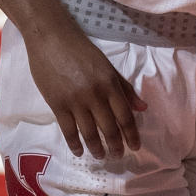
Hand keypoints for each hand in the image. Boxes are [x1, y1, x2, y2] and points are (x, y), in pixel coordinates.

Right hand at [25, 23, 146, 158]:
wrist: (52, 39)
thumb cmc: (82, 50)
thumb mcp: (108, 66)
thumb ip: (124, 87)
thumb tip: (142, 107)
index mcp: (110, 83)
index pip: (125, 115)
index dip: (131, 133)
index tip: (136, 147)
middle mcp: (95, 94)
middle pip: (109, 127)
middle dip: (116, 145)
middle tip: (118, 156)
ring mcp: (75, 100)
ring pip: (89, 132)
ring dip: (97, 148)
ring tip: (101, 156)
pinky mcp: (57, 104)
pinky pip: (68, 130)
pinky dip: (75, 144)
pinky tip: (79, 151)